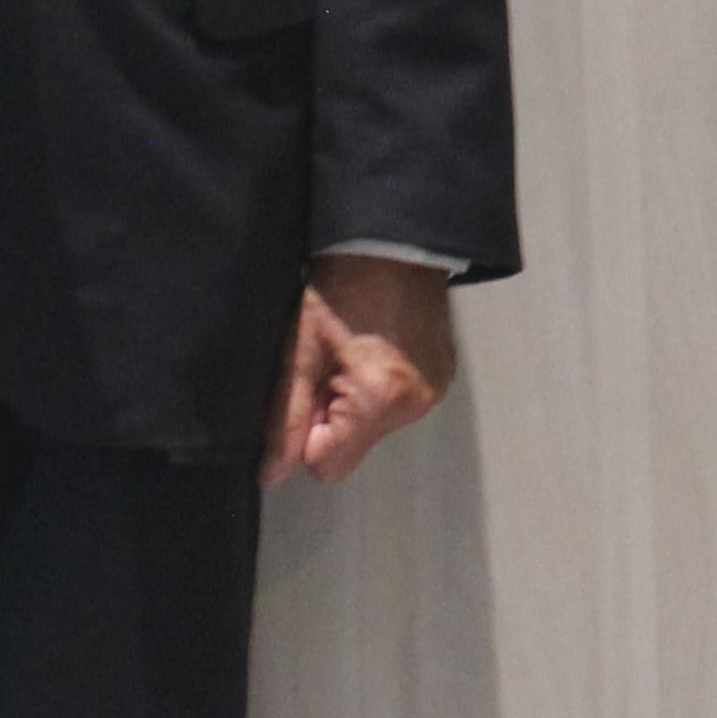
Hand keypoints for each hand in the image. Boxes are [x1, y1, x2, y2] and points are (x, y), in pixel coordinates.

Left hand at [260, 254, 456, 487]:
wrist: (393, 241)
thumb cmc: (340, 287)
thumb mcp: (301, 349)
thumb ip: (286, 417)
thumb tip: (272, 475)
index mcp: (378, 401)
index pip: (328, 466)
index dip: (308, 432)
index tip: (311, 386)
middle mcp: (415, 408)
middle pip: (353, 448)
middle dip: (333, 416)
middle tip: (331, 361)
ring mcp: (436, 394)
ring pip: (374, 429)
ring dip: (357, 403)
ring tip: (354, 351)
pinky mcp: (444, 380)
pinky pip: (398, 408)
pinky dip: (381, 390)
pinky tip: (376, 348)